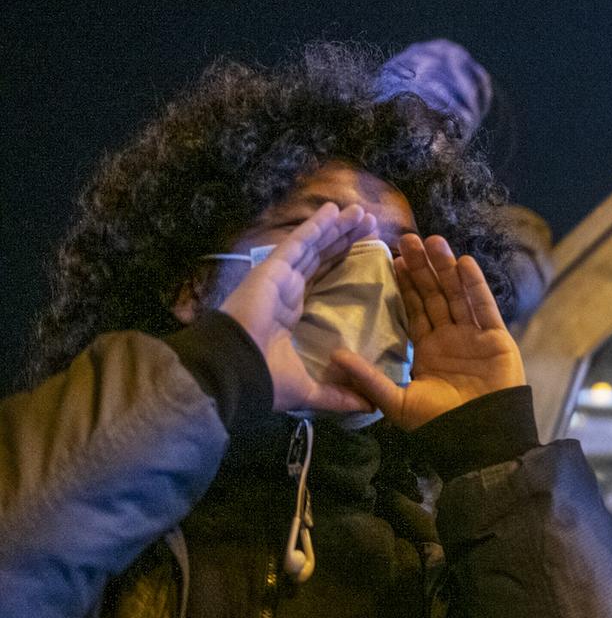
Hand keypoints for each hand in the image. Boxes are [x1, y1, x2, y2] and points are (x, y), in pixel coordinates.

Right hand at [218, 203, 380, 413]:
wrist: (237, 373)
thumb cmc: (265, 379)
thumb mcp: (310, 389)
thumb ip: (338, 395)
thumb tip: (368, 408)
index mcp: (290, 311)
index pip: (320, 278)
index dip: (339, 261)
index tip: (362, 248)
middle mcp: (284, 290)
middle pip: (320, 257)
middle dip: (342, 239)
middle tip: (367, 222)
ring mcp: (277, 278)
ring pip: (312, 246)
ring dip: (335, 227)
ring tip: (359, 211)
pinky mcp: (272, 270)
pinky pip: (298, 242)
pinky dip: (315, 226)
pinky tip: (333, 210)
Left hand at [330, 234, 524, 429]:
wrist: (479, 437)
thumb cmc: (439, 423)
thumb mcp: (396, 402)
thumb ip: (368, 378)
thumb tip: (335, 357)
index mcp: (428, 349)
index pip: (414, 308)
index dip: (405, 283)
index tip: (393, 258)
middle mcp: (451, 337)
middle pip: (434, 294)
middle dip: (423, 267)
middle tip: (407, 238)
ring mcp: (474, 335)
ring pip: (457, 294)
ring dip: (446, 268)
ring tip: (433, 241)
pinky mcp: (496, 337)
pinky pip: (483, 306)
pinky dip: (475, 285)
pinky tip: (464, 263)